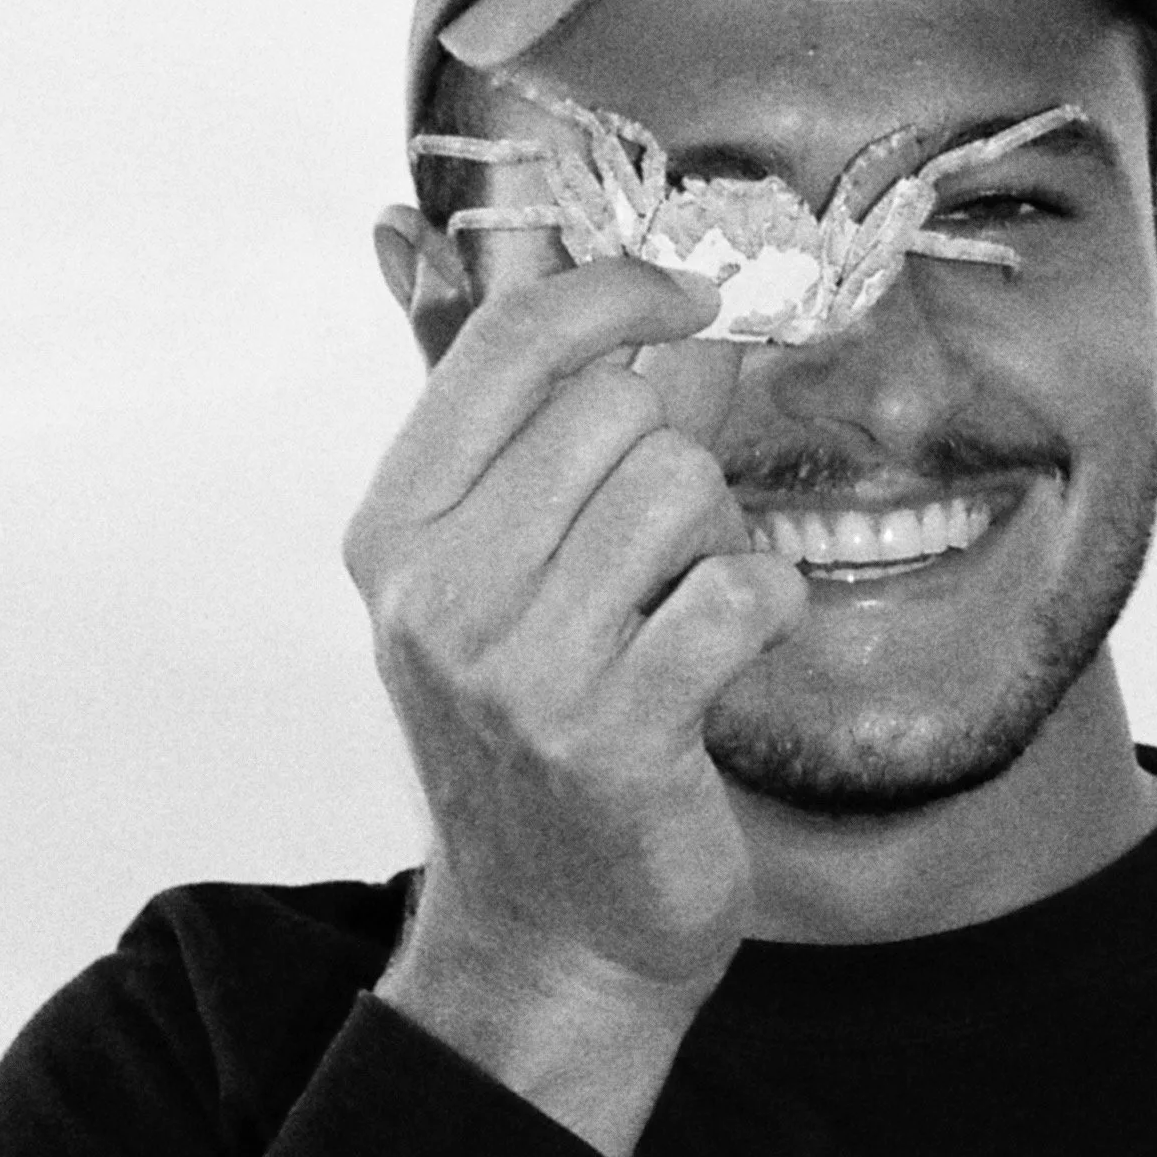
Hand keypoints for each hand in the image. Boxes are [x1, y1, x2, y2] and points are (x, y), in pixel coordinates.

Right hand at [344, 253, 807, 1009]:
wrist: (557, 927)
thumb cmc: (535, 723)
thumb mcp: (473, 560)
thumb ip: (468, 397)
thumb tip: (410, 229)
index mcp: (393, 531)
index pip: (508, 343)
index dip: (617, 292)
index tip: (687, 298)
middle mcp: (437, 596)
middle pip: (620, 412)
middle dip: (675, 461)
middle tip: (667, 547)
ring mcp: (519, 671)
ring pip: (685, 491)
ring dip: (717, 545)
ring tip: (677, 616)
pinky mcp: (616, 735)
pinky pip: (742, 592)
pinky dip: (762, 614)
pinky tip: (722, 663)